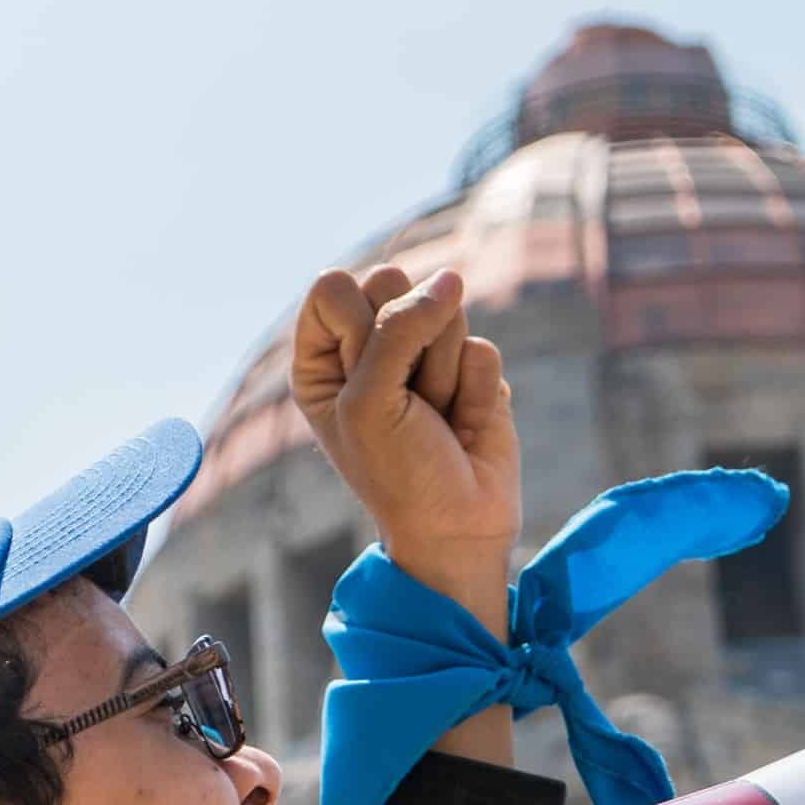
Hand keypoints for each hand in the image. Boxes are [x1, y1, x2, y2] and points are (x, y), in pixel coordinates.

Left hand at [290, 265, 522, 597]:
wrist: (458, 527)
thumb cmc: (397, 473)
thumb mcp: (372, 402)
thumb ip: (399, 328)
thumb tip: (452, 278)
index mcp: (321, 357)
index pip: (333, 287)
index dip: (357, 327)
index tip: (362, 380)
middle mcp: (368, 348)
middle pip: (391, 285)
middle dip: (406, 344)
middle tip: (403, 402)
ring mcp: (422, 355)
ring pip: (444, 312)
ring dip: (442, 375)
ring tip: (434, 419)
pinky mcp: (470, 370)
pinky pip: (482, 350)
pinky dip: (476, 393)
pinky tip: (465, 426)